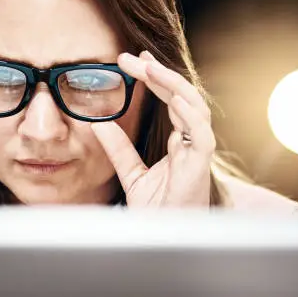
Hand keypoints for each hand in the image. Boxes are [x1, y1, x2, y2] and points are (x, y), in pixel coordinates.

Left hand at [91, 51, 214, 206]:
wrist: (162, 241)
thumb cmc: (156, 210)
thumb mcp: (131, 172)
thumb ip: (118, 147)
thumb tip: (96, 122)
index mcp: (179, 141)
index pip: (169, 99)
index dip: (154, 78)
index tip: (132, 60)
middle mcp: (191, 141)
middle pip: (180, 96)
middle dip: (158, 73)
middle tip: (133, 56)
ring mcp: (198, 152)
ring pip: (194, 107)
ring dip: (172, 84)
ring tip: (149, 66)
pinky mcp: (200, 166)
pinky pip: (201, 134)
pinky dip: (189, 114)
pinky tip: (171, 97)